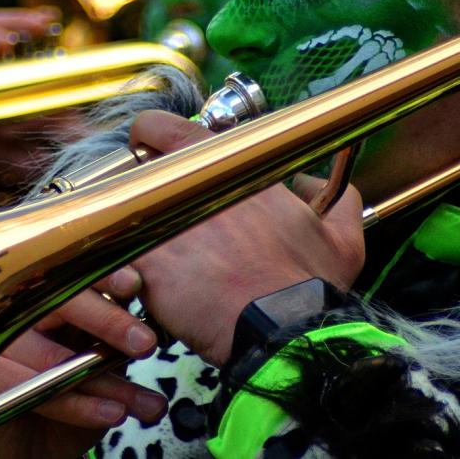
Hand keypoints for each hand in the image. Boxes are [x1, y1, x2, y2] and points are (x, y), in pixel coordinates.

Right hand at [0, 267, 166, 457]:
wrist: (25, 447)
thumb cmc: (62, 395)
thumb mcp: (92, 359)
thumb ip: (111, 332)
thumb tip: (153, 311)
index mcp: (39, 297)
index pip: (69, 274)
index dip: (102, 275)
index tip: (134, 285)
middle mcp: (13, 314)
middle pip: (58, 305)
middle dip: (107, 321)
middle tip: (145, 343)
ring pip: (56, 358)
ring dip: (106, 382)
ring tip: (145, 402)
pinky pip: (38, 391)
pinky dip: (80, 406)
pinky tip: (112, 413)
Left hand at [128, 110, 365, 365]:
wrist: (284, 332)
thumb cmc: (310, 287)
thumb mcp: (343, 238)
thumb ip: (336, 197)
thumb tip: (310, 183)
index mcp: (234, 169)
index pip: (167, 126)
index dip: (151, 135)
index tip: (152, 150)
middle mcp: (193, 185)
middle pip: (134, 162)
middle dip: (134, 178)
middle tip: (146, 200)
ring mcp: (165, 220)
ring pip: (122, 206)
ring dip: (129, 222)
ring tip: (143, 245)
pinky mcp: (146, 262)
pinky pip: (116, 253)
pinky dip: (120, 265)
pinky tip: (135, 284)